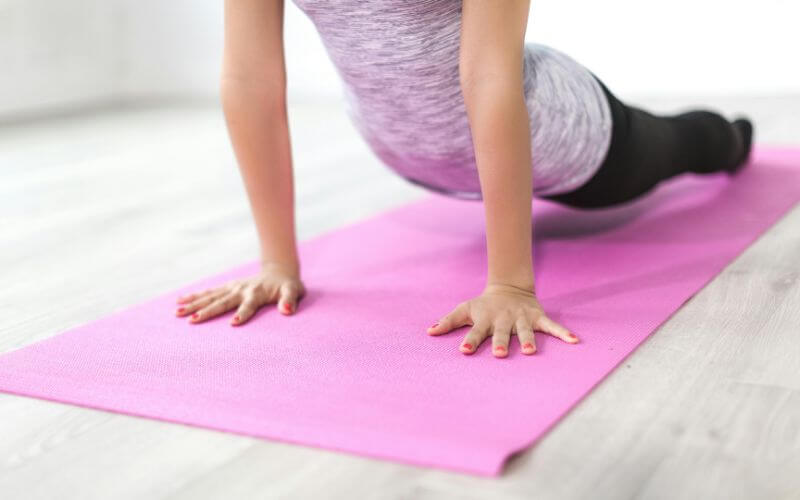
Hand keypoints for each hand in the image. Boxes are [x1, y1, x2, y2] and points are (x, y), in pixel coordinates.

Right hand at [174, 262, 305, 325]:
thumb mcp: (294, 291)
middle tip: (192, 321)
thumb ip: (290, 300)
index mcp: (257, 293)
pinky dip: (194, 296)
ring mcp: (232, 288)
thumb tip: (287, 311)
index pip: (249, 306)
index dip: (242, 314)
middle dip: (208, 311)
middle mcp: (241, 290)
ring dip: (195, 304)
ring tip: (177, 312)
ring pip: (210, 297)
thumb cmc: (288, 286)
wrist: (279, 271)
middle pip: (223, 302)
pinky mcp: (227, 287)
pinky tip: (179, 301)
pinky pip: (208, 292)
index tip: (233, 323)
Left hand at [426, 283, 578, 356]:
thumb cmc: (483, 305)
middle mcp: (503, 320)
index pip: (475, 331)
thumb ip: (448, 321)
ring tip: (531, 352)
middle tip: (499, 354)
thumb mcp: (465, 309)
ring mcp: (521, 318)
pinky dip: (563, 333)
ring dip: (528, 340)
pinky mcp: (537, 317)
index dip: (469, 340)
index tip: (464, 351)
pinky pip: (552, 326)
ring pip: (525, 331)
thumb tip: (428, 331)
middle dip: (500, 343)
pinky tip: (574, 341)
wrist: (509, 288)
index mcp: (485, 319)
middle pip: (501, 333)